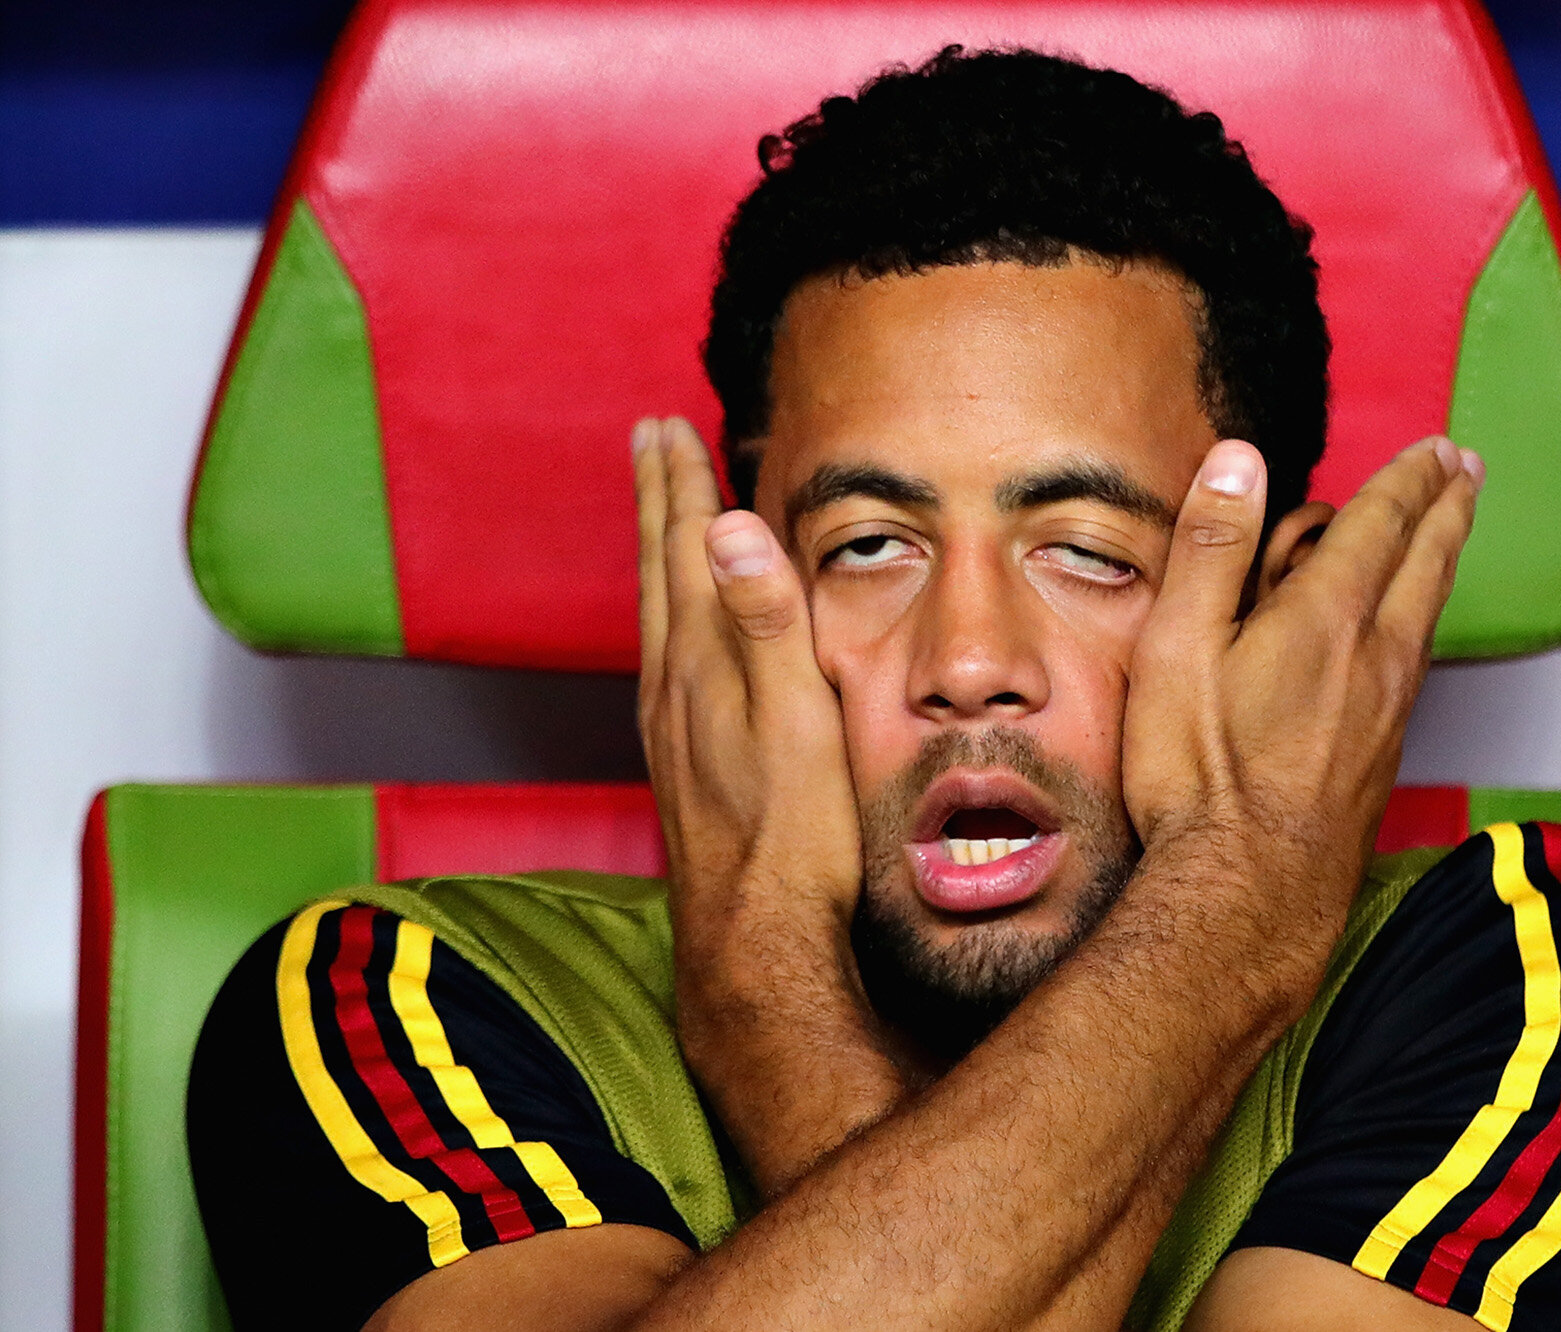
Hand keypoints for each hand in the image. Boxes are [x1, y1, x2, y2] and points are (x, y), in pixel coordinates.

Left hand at [634, 416, 899, 1192]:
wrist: (755, 947)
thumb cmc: (794, 840)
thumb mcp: (796, 723)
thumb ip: (765, 625)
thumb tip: (730, 528)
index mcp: (704, 668)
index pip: (688, 555)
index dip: (679, 490)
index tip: (666, 428)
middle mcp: (674, 693)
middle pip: (660, 575)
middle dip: (658, 504)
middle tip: (648, 441)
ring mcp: (672, 734)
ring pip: (657, 619)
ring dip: (659, 557)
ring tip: (663, 518)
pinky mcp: (681, 771)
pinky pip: (663, 664)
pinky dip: (668, 620)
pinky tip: (674, 639)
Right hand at [1120, 436, 1480, 1003]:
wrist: (1250, 893)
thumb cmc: (1201, 775)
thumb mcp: (1179, 647)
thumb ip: (1212, 548)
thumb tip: (1239, 460)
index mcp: (1327, 616)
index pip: (1382, 523)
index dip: (1408, 479)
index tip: (1433, 449)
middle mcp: (1378, 655)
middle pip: (1427, 561)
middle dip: (1447, 506)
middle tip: (1464, 468)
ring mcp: (1390, 710)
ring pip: (1428, 612)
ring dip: (1443, 558)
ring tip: (1450, 529)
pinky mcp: (1385, 756)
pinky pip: (1415, 662)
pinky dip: (1422, 619)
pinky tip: (1410, 632)